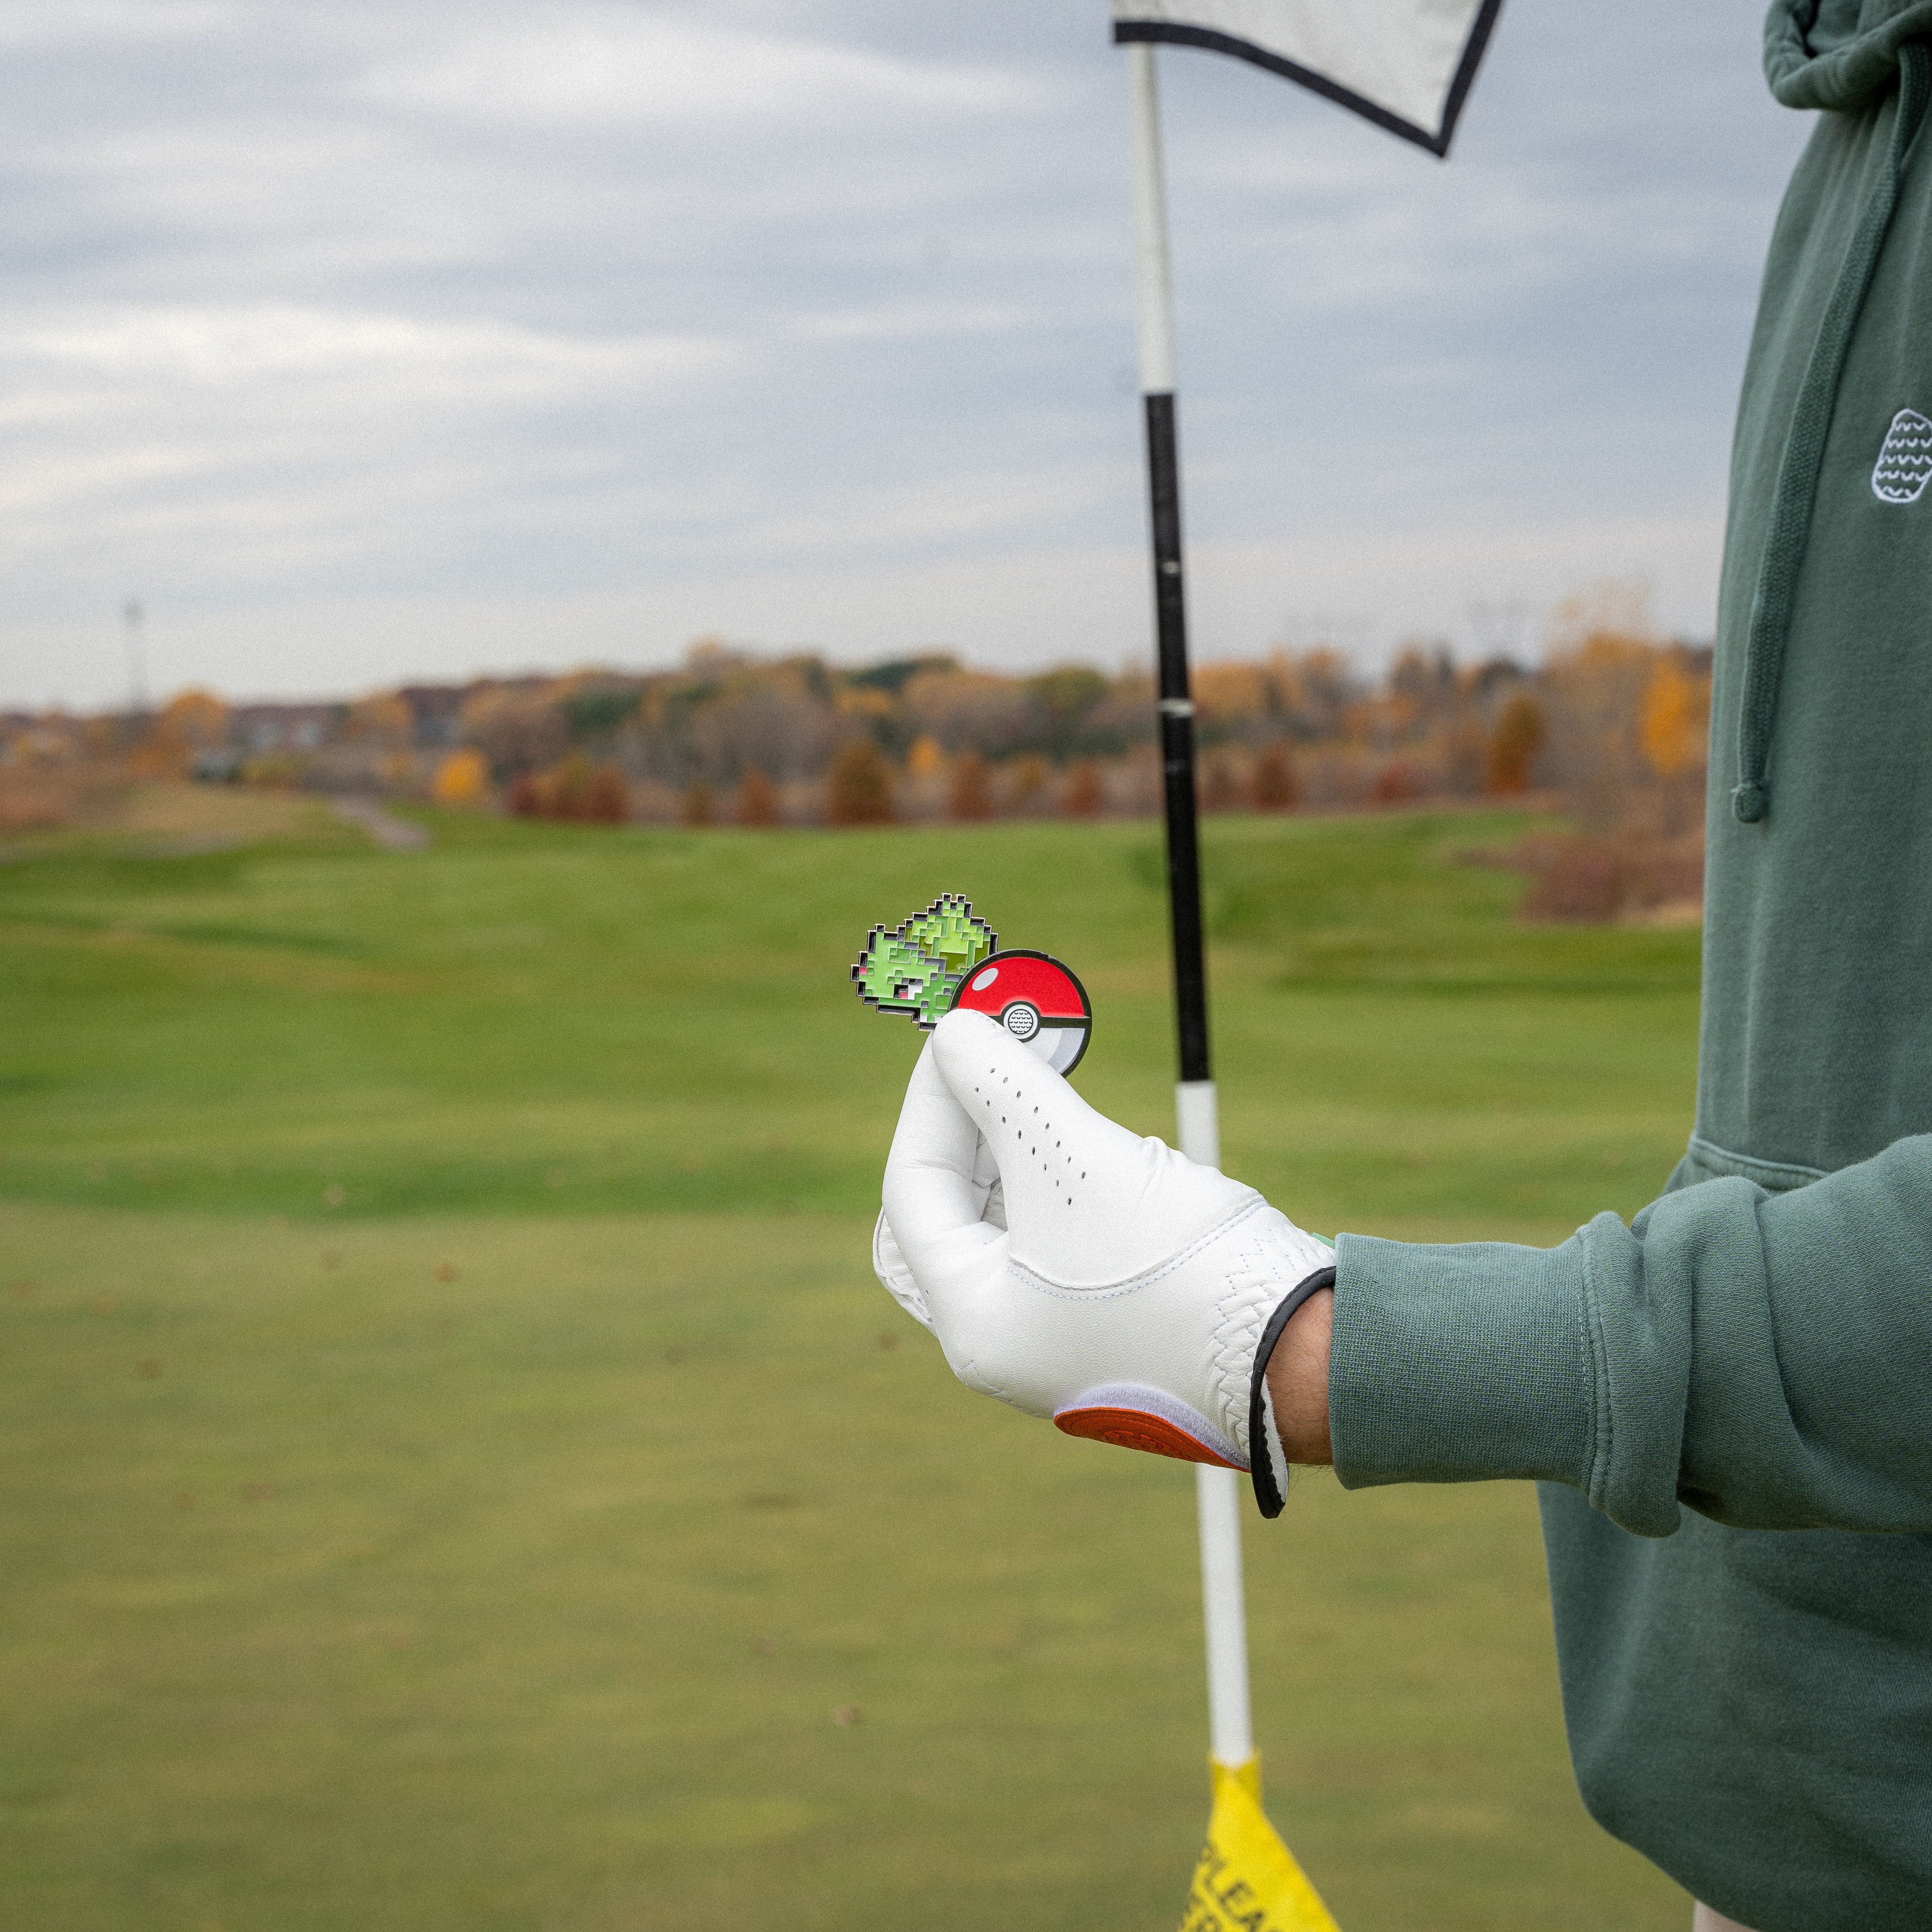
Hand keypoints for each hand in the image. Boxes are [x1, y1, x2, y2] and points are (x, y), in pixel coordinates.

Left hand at [874, 1009, 1332, 1504]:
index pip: (915, 1189)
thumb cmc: (1182, 1269)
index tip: (963, 1033)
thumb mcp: (1078, 1157)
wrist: (1306, 1355)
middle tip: (999, 1063)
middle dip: (973, 1129)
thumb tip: (954, 1032)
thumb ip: (1004, 1087)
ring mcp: (1061, 1344)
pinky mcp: (1114, 1330)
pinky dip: (1070, 1187)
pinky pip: (1063, 1245)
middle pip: (952, 1212)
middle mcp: (1006, 1346)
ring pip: (1010, 1225)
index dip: (934, 1098)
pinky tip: (1107, 1151)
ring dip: (1026, 1153)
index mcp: (974, 1324)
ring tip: (1057, 1096)